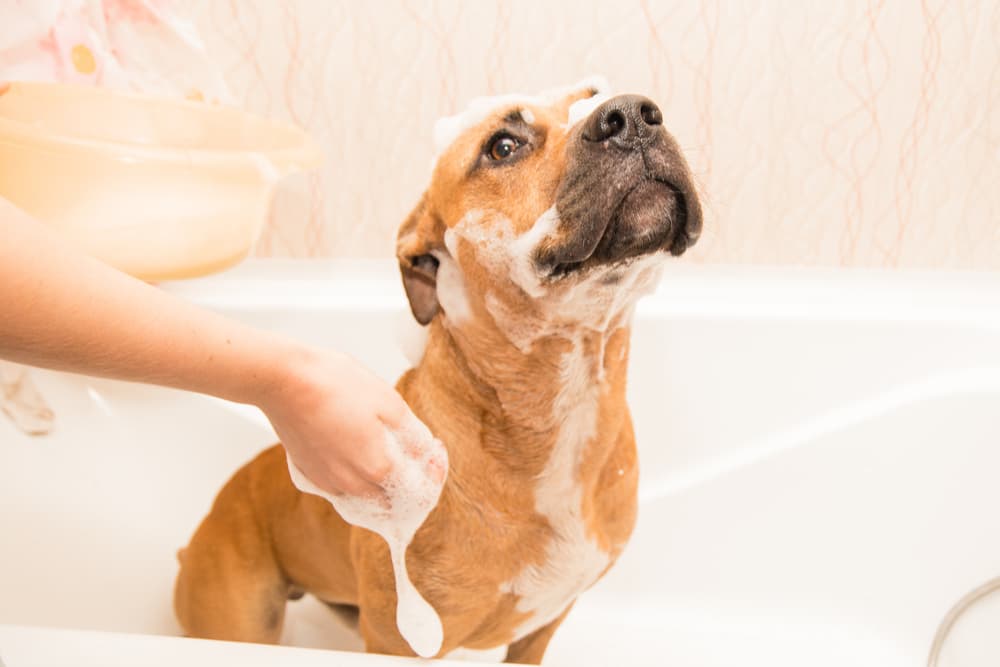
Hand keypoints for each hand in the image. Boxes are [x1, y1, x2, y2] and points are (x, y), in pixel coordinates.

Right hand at [257, 347, 431, 497]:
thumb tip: (425, 453)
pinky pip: (341, 491)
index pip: (418, 493)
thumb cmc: (336, 384)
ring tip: (388, 459)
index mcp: (377, 469)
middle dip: (409, 486)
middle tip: (415, 459)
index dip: (434, 474)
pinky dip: (356, 483)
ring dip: (382, 488)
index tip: (435, 452)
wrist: (284, 380)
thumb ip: (413, 435)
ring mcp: (327, 483)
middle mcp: (352, 485)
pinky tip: (358, 457)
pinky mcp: (309, 475)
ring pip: (365, 501)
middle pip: (392, 505)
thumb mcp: (389, 402)